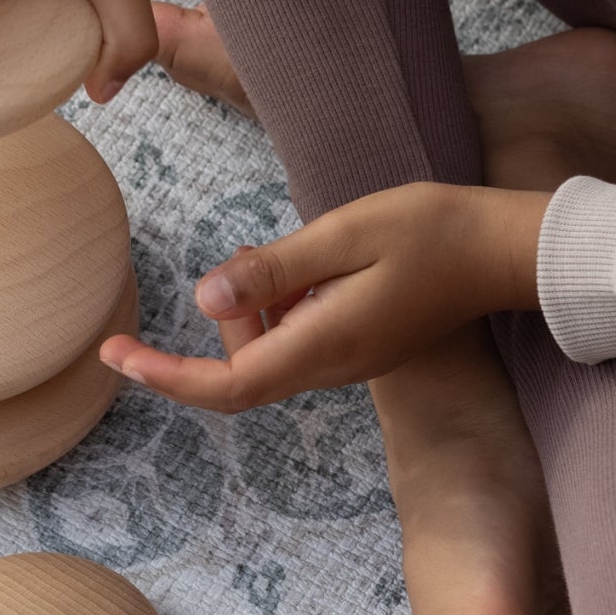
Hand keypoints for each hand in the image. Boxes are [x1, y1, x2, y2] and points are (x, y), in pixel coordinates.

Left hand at [101, 181, 550, 411]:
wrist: (503, 248)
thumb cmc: (430, 230)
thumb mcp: (344, 234)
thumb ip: (274, 270)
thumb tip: (204, 298)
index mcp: (322, 344)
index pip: (225, 384)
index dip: (163, 376)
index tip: (112, 355)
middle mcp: (330, 366)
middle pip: (239, 367)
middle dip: (225, 319)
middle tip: (253, 258)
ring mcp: (346, 360)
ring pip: (266, 350)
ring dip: (258, 306)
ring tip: (304, 253)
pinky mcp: (357, 344)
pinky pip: (295, 335)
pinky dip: (284, 302)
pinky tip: (320, 261)